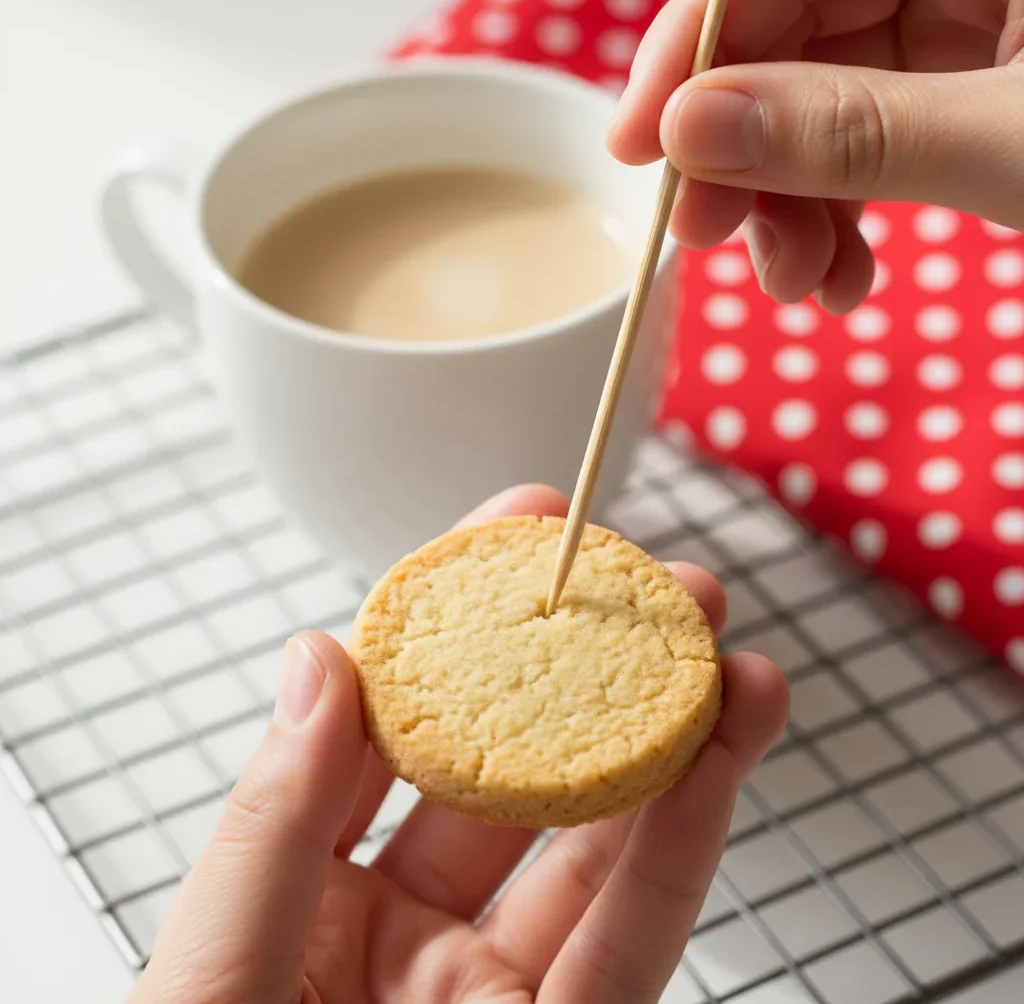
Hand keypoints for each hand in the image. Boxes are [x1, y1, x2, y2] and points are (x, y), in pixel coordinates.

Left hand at [126, 484, 787, 1003]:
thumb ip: (271, 823)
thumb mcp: (211, 979)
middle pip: (519, 772)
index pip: (398, 725)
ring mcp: (495, 994)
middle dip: (591, 667)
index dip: (456, 620)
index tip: (510, 529)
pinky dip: (685, 841)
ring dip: (672, 740)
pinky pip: (637, 935)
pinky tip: (720, 757)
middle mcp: (412, 935)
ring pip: (600, 844)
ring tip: (726, 652)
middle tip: (653, 582)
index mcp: (310, 899)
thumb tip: (321, 657)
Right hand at [608, 0, 1023, 313]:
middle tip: (706, 236)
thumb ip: (850, 130)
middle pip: (785, 36)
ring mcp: (959, 25)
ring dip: (787, 207)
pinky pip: (864, 144)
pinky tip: (839, 276)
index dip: (689, 47)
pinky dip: (839, 216)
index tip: (635, 145)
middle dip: (742, 153)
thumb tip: (691, 132)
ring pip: (815, 104)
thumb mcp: (1006, 141)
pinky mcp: (958, 91)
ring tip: (799, 280)